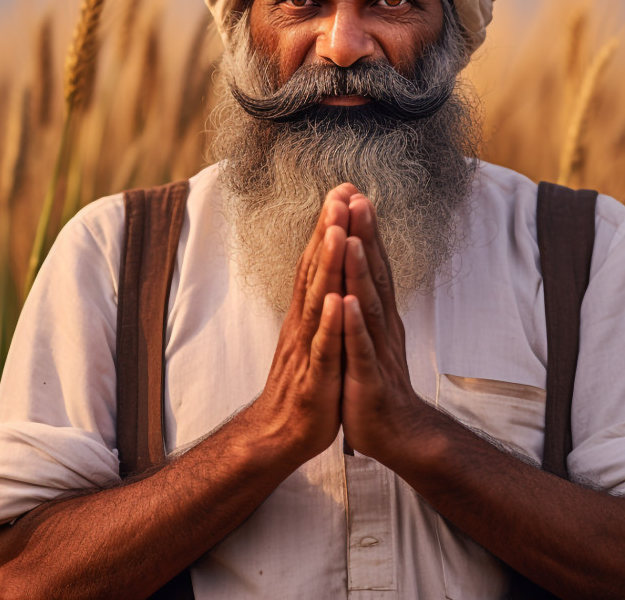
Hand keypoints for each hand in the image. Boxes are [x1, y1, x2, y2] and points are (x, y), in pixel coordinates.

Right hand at [242, 184, 357, 467]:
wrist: (281, 434)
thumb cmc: (304, 382)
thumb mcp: (313, 334)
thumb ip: (317, 299)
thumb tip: (324, 265)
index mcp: (308, 313)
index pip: (317, 261)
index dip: (329, 225)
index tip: (343, 190)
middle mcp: (304, 322)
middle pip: (314, 270)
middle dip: (328, 231)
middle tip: (339, 193)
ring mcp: (308, 348)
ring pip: (318, 300)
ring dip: (327, 265)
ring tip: (337, 232)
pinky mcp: (315, 377)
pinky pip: (324, 347)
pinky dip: (330, 324)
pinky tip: (338, 302)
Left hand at [340, 193, 433, 463]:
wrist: (395, 433)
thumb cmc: (376, 381)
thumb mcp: (368, 333)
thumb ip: (367, 298)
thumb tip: (361, 261)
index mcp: (377, 314)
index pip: (372, 264)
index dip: (364, 229)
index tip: (353, 192)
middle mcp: (381, 326)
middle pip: (374, 274)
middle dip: (366, 236)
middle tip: (357, 197)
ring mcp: (376, 350)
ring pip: (368, 304)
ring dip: (361, 271)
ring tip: (354, 239)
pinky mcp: (367, 378)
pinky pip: (360, 349)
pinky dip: (354, 326)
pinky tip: (348, 304)